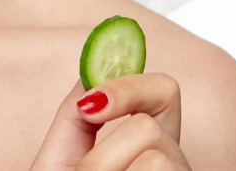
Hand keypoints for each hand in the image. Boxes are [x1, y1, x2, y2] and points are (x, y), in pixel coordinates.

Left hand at [30, 73, 189, 169]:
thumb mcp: (62, 165)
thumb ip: (75, 121)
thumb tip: (87, 74)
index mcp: (148, 150)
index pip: (163, 93)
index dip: (131, 85)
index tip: (92, 103)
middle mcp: (173, 168)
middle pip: (150, 127)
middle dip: (104, 154)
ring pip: (152, 156)